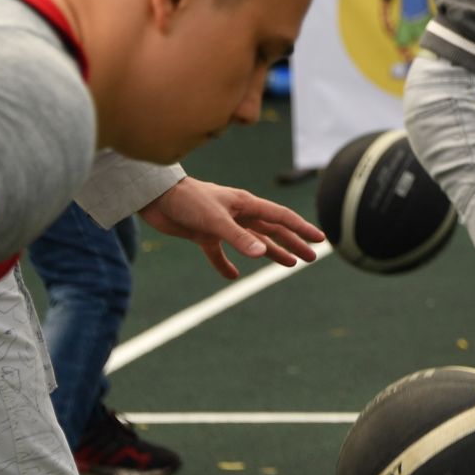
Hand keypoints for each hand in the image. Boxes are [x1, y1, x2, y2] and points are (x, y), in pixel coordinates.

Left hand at [138, 177, 325, 279]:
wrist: (154, 197)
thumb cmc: (186, 201)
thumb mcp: (214, 221)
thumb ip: (239, 238)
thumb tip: (263, 255)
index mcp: (246, 205)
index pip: (281, 217)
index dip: (302, 228)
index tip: (320, 239)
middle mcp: (238, 214)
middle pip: (272, 230)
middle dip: (293, 243)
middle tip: (311, 257)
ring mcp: (222, 225)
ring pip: (253, 241)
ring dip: (271, 252)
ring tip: (288, 264)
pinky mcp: (203, 235)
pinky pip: (219, 253)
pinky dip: (226, 265)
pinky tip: (232, 276)